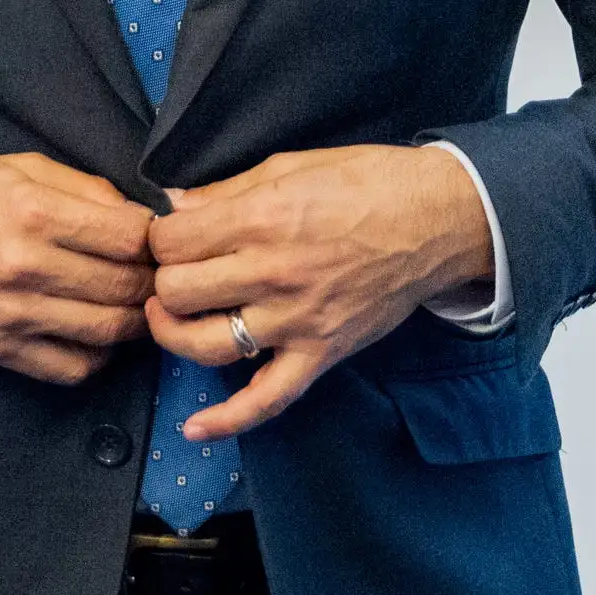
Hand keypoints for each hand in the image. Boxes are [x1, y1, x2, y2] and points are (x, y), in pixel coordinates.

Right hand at [0, 152, 156, 384]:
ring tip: (134, 300)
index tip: (152, 233)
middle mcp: (24, 268)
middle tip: (153, 269)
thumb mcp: (19, 167)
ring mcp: (12, 316)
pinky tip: (99, 331)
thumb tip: (138, 213)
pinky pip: (72, 368)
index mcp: (31, 212)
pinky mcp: (0, 350)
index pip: (127, 236)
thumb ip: (84, 187)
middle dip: (152, 278)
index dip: (153, 235)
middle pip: (124, 286)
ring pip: (107, 331)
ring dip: (136, 318)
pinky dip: (100, 355)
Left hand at [143, 144, 495, 441]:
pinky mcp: (320, 354)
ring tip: (169, 316)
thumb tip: (173, 203)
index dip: (160, 237)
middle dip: (164, 280)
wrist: (435, 220)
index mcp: (262, 217)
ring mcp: (296, 320)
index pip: (174, 240)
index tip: (171, 236)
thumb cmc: (367, 182)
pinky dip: (228, 420)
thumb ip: (227, 190)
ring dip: (174, 334)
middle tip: (176, 271)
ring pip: (206, 344)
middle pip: (179, 291)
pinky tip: (195, 430)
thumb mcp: (291, 165)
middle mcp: (273, 273)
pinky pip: (268, 399)